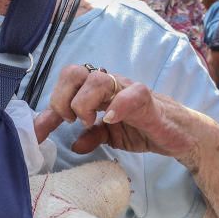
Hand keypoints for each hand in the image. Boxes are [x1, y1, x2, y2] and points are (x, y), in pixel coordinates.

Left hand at [33, 64, 200, 160]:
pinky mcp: (148, 101)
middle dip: (62, 96)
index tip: (38, 133)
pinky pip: (132, 94)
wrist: (180, 135)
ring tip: (87, 122)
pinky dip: (118, 105)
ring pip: (99, 78)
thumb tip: (73, 145)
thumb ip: (91, 137)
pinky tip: (110, 119)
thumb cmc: (144, 128)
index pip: (65, 86)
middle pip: (75, 72)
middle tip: (68, 120)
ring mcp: (128, 90)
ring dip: (84, 101)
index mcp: (97, 92)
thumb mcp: (111, 137)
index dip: (48, 109)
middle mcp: (110, 85)